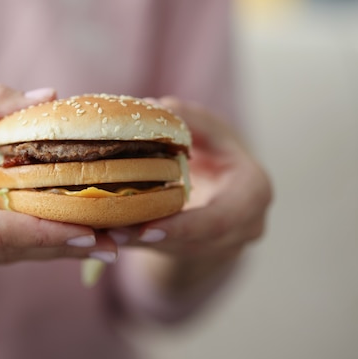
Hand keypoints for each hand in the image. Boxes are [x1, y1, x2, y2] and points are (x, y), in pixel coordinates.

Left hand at [109, 98, 271, 287]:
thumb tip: (151, 105)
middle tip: (113, 234)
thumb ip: (189, 117)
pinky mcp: (197, 253)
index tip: (146, 228)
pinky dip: (137, 242)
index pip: (219, 220)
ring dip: (139, 243)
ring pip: (176, 251)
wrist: (226, 184)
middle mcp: (244, 228)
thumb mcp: (210, 128)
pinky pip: (166, 251)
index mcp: (253, 194)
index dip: (182, 227)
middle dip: (151, 239)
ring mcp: (222, 247)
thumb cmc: (218, 149)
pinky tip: (108, 233)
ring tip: (104, 233)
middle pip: (193, 242)